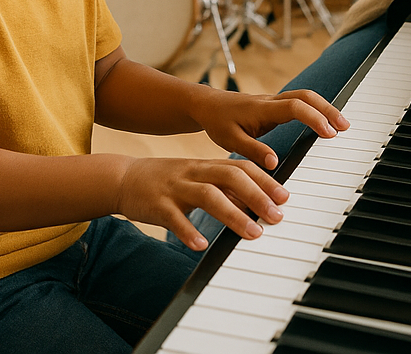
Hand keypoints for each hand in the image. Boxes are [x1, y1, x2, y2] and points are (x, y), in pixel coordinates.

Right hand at [115, 156, 289, 250]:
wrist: (125, 177)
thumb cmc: (169, 181)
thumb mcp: (198, 179)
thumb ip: (225, 189)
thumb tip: (257, 202)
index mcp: (206, 165)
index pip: (241, 167)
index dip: (264, 180)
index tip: (285, 197)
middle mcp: (194, 172)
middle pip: (230, 176)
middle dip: (257, 196)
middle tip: (277, 216)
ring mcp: (176, 187)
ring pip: (208, 196)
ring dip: (234, 215)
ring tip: (253, 233)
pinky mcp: (157, 205)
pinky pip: (175, 218)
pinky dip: (189, 231)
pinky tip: (202, 245)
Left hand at [190, 88, 349, 170]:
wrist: (207, 105)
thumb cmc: (218, 122)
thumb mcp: (230, 140)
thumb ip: (253, 151)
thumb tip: (275, 163)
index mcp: (262, 109)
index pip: (295, 107)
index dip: (314, 118)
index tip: (329, 133)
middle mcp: (271, 101)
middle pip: (306, 96)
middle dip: (328, 109)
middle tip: (345, 127)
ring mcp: (274, 101)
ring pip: (305, 96)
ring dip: (325, 108)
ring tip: (341, 125)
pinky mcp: (275, 105)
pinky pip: (300, 102)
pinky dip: (316, 108)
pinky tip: (324, 122)